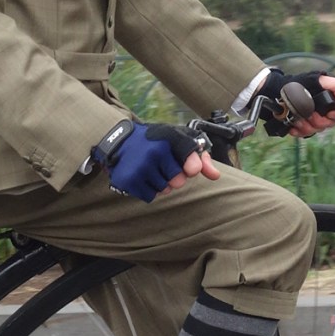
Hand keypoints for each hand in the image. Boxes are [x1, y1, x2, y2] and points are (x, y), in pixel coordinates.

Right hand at [102, 120, 217, 201]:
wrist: (119, 141)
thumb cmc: (155, 142)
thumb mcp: (178, 141)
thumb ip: (200, 157)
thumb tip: (215, 176)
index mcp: (170, 139)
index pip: (192, 162)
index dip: (192, 167)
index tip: (189, 168)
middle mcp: (155, 152)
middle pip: (178, 182)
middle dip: (173, 177)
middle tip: (162, 166)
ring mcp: (141, 167)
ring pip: (164, 190)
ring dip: (160, 184)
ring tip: (150, 169)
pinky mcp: (130, 180)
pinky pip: (150, 196)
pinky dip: (148, 190)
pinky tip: (141, 177)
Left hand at [256, 68, 334, 137]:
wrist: (276, 92)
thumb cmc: (297, 84)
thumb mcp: (318, 80)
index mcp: (333, 98)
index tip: (330, 113)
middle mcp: (326, 109)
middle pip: (332, 122)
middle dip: (319, 120)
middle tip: (308, 114)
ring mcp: (315, 118)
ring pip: (318, 130)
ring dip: (307, 125)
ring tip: (297, 117)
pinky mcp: (304, 125)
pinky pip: (306, 134)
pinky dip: (299, 130)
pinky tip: (293, 125)